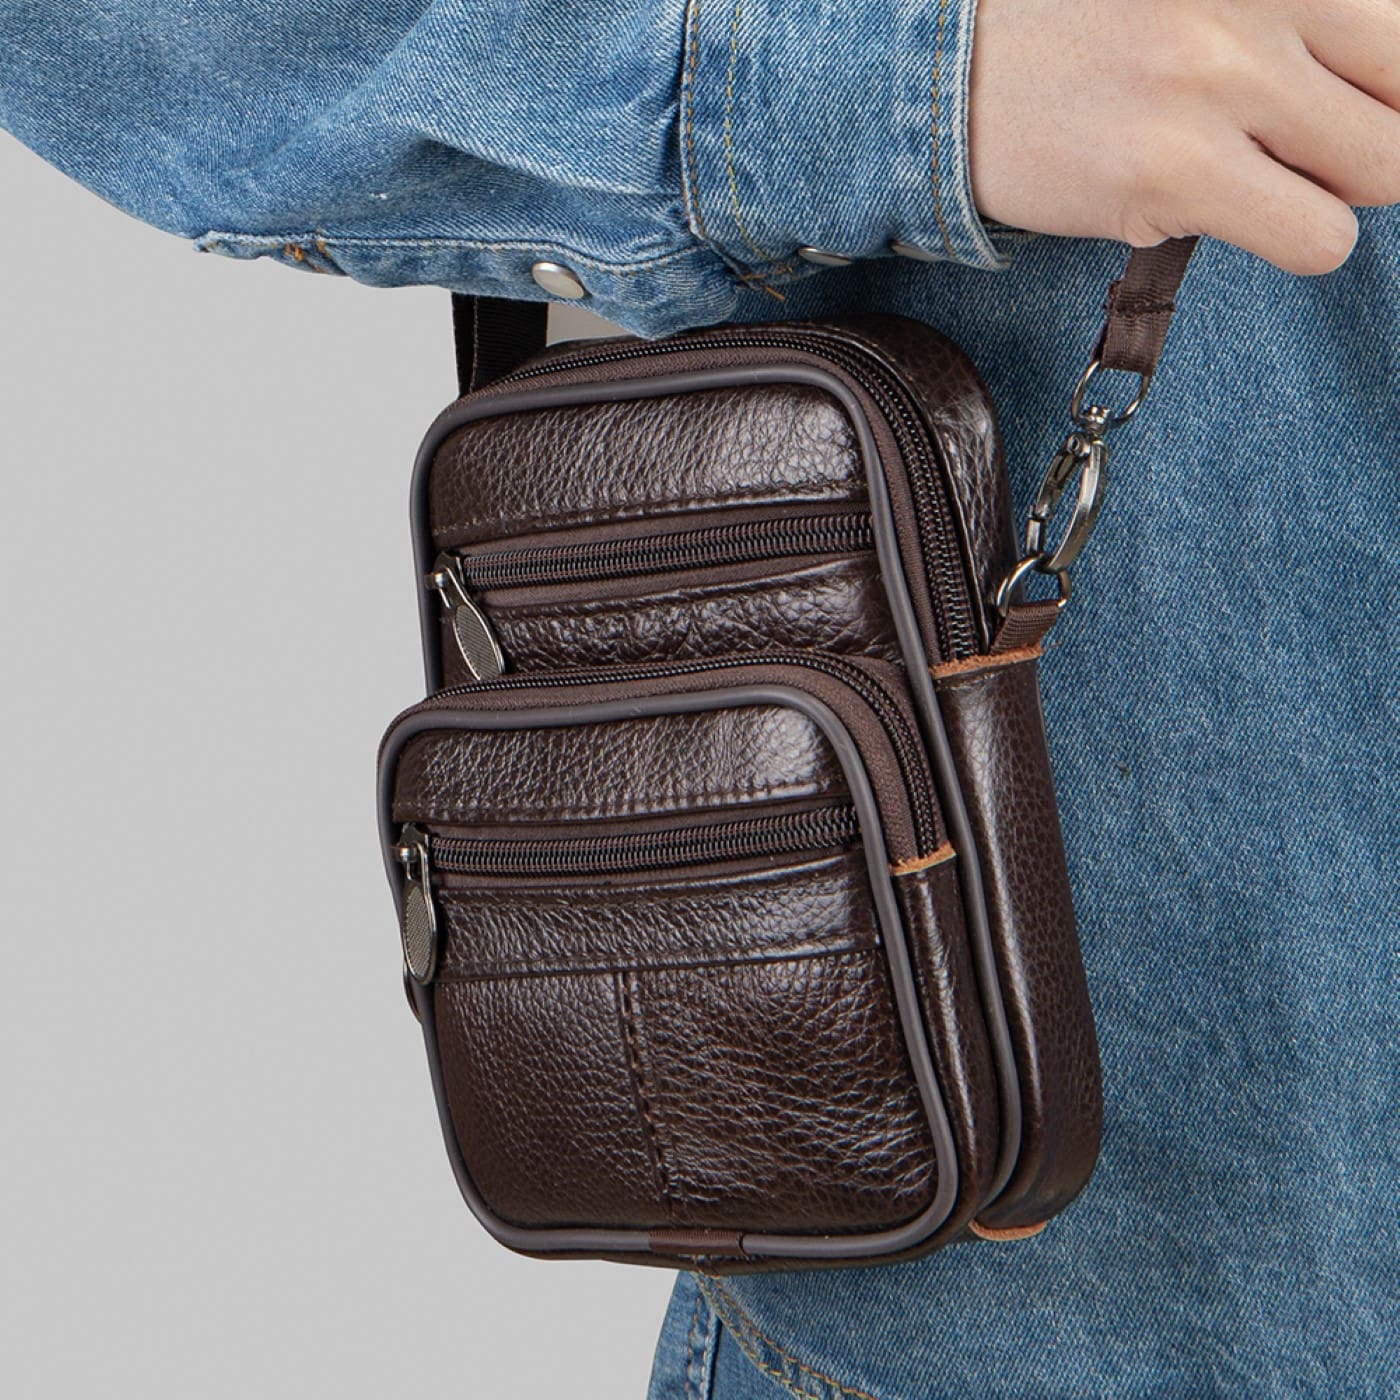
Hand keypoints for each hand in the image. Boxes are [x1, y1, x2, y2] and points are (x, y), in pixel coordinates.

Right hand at [967, 0, 1399, 272]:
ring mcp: (1218, 87)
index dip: (1389, 90)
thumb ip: (1287, 20)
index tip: (1345, 111)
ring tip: (1263, 183)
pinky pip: (1312, 237)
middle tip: (1309, 152)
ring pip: (1382, 172)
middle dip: (1374, 143)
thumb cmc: (1079, 32)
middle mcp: (1258, 7)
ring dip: (1334, 195)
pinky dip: (1293, 239)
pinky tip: (1221, 211)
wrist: (954, 74)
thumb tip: (1381, 92)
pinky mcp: (1174, 173)